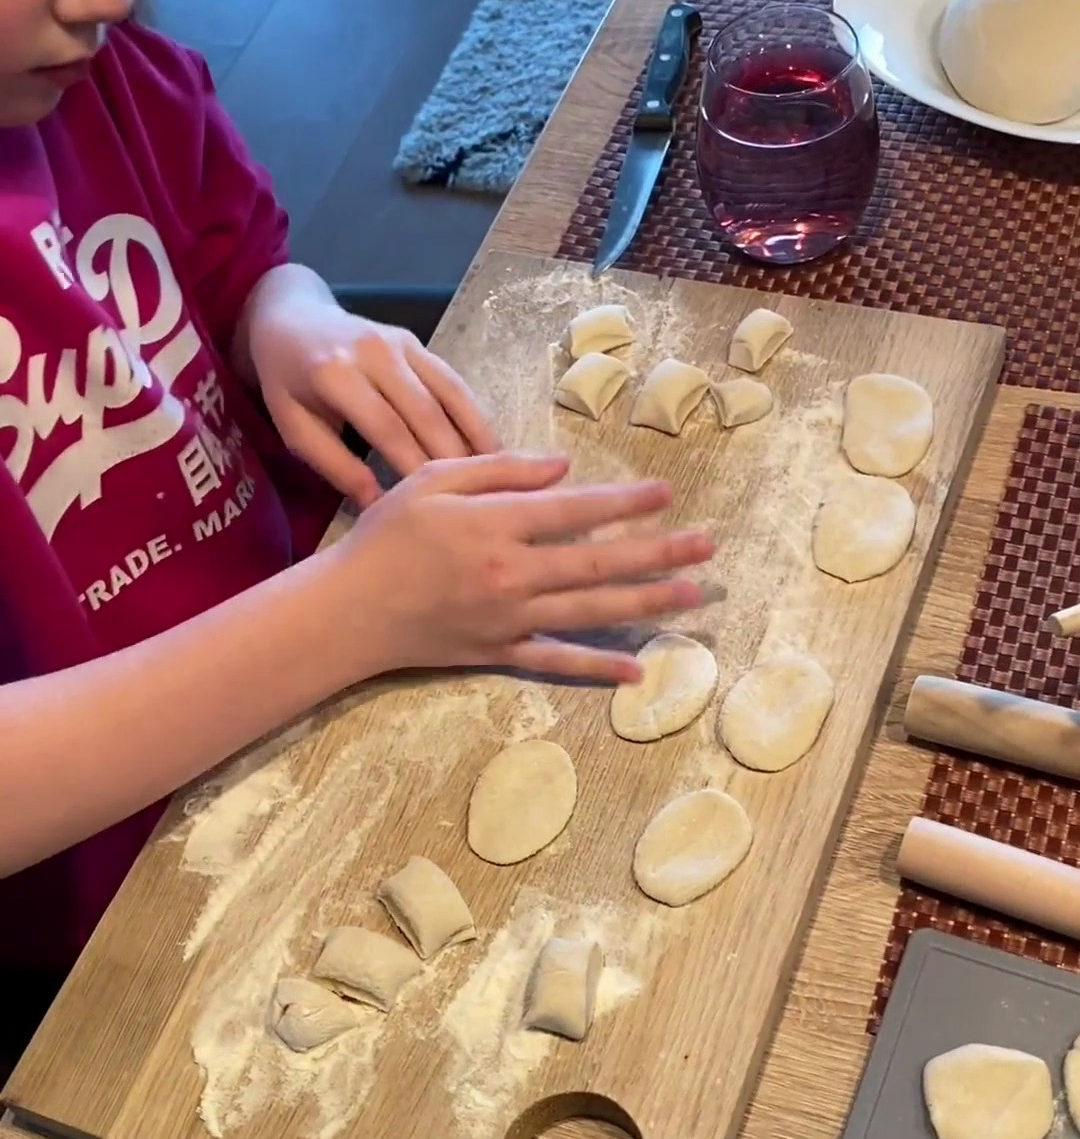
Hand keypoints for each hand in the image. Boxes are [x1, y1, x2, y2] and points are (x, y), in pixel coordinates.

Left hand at [250, 300, 499, 507]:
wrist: (292, 319)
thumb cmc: (288, 384)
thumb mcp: (295, 428)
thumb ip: (335, 466)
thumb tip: (378, 504)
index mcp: (336, 374)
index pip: (386, 429)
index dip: (413, 469)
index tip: (435, 508)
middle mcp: (375, 353)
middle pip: (425, 414)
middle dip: (452, 461)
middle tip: (477, 503)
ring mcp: (403, 343)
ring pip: (450, 397)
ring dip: (476, 439)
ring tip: (499, 479)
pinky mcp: (419, 344)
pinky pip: (454, 383)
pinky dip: (476, 417)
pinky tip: (492, 450)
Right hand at [330, 452, 713, 682]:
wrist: (348, 611)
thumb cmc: (386, 538)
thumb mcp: (432, 481)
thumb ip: (499, 470)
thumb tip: (563, 469)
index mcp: (495, 525)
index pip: (576, 510)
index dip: (626, 501)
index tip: (666, 493)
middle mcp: (512, 574)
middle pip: (599, 562)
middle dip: (659, 552)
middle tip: (707, 545)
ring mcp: (510, 619)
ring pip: (592, 610)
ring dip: (647, 603)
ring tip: (692, 596)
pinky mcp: (500, 653)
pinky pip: (558, 661)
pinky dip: (598, 667)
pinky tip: (637, 670)